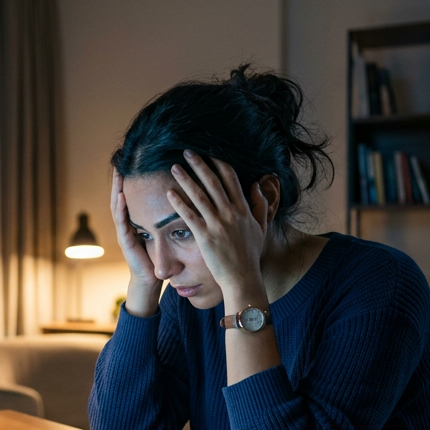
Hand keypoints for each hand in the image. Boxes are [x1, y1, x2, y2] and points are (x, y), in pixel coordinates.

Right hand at [111, 169, 162, 315]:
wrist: (152, 280)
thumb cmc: (161, 257)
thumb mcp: (165, 232)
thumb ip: (170, 217)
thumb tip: (187, 197)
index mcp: (139, 220)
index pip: (135, 195)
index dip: (134, 179)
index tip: (137, 161)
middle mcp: (129, 223)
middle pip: (123, 195)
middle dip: (122, 178)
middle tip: (122, 159)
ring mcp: (125, 231)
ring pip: (118, 204)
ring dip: (117, 188)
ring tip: (118, 172)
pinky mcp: (125, 240)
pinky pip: (121, 220)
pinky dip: (120, 207)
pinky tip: (121, 194)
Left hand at [166, 152, 271, 305]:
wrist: (243, 278)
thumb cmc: (250, 255)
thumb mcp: (261, 228)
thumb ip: (260, 206)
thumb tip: (257, 186)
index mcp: (243, 209)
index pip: (231, 179)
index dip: (219, 163)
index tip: (209, 151)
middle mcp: (231, 213)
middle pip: (213, 182)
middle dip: (199, 164)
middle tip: (187, 151)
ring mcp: (218, 224)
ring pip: (199, 195)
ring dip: (186, 179)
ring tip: (174, 167)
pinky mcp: (205, 237)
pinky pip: (190, 216)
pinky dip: (179, 203)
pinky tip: (169, 193)